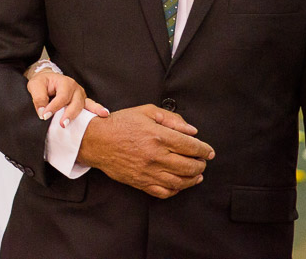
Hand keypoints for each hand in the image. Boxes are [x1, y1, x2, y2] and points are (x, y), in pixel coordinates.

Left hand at [26, 71, 109, 125]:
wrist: (47, 81)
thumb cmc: (42, 83)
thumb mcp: (35, 86)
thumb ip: (38, 98)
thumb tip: (42, 112)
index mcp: (64, 82)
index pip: (61, 97)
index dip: (53, 107)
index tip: (44, 116)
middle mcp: (75, 88)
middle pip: (75, 102)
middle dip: (69, 114)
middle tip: (62, 124)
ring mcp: (80, 95)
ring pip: (83, 105)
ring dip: (83, 115)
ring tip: (85, 123)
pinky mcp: (82, 102)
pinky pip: (91, 106)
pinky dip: (97, 110)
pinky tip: (104, 114)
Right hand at [76, 105, 214, 198]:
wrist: (96, 140)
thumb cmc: (120, 123)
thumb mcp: (145, 112)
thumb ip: (171, 118)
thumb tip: (191, 131)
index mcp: (158, 136)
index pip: (191, 146)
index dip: (204, 150)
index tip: (209, 151)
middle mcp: (156, 156)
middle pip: (189, 166)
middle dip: (201, 164)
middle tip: (203, 162)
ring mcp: (149, 172)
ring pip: (180, 182)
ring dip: (193, 179)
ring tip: (197, 174)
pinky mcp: (141, 182)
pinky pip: (164, 192)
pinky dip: (176, 190)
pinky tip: (180, 184)